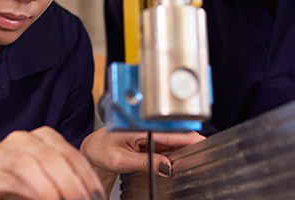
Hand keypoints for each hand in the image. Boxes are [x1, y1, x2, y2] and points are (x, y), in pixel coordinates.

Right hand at [0, 126, 105, 199]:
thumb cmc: (6, 181)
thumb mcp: (42, 178)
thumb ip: (62, 181)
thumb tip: (88, 195)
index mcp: (43, 137)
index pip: (74, 155)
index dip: (89, 178)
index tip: (99, 197)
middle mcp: (25, 139)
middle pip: (60, 159)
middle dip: (77, 186)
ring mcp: (6, 151)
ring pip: (41, 164)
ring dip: (60, 190)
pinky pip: (20, 178)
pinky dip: (39, 193)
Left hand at [80, 128, 204, 192]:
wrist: (93, 150)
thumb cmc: (100, 150)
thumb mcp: (120, 160)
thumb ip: (144, 163)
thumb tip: (166, 167)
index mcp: (140, 125)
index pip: (169, 132)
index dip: (188, 138)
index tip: (201, 144)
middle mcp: (147, 126)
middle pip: (175, 135)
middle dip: (188, 146)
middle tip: (199, 158)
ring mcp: (150, 133)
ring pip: (174, 141)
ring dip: (182, 151)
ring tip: (187, 162)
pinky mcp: (151, 139)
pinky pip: (168, 146)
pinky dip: (174, 154)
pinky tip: (176, 162)